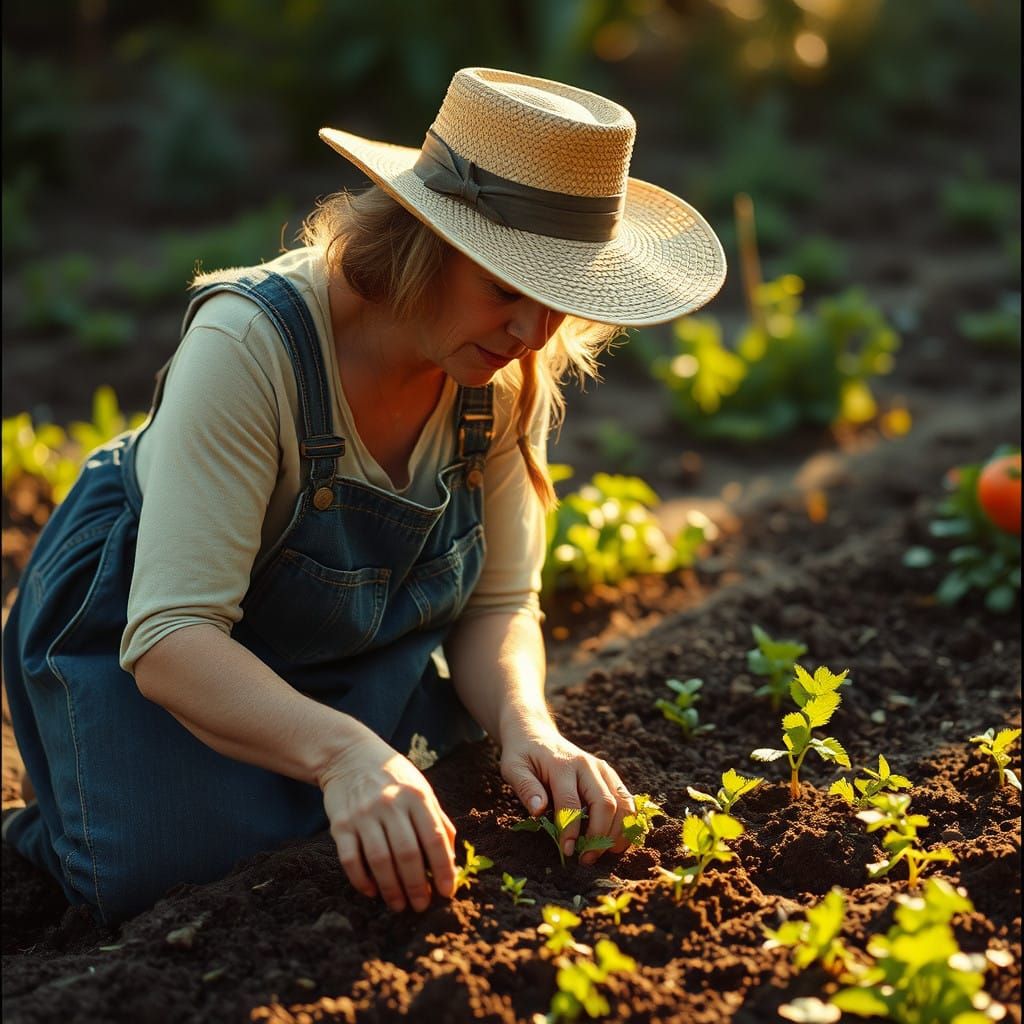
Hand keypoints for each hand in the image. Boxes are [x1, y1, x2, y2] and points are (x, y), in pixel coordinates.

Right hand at [318, 731, 456, 911]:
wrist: (350, 755)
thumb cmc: (393, 778)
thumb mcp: (421, 789)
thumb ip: (437, 820)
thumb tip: (452, 860)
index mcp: (416, 796)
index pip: (434, 838)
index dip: (443, 869)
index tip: (447, 892)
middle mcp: (390, 804)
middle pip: (407, 854)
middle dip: (417, 886)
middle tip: (421, 905)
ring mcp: (363, 814)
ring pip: (380, 860)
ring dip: (391, 889)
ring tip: (399, 905)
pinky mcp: (340, 824)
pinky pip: (350, 859)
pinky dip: (361, 880)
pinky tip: (372, 891)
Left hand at [499, 720, 632, 864]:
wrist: (536, 733)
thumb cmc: (523, 755)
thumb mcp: (513, 767)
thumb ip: (525, 788)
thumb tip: (538, 811)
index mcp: (562, 764)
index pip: (571, 802)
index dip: (571, 831)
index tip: (566, 852)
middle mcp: (588, 765)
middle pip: (605, 803)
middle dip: (599, 836)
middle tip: (586, 859)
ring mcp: (603, 769)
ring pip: (623, 803)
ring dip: (617, 833)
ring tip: (603, 853)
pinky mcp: (610, 776)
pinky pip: (628, 801)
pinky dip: (627, 824)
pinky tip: (616, 842)